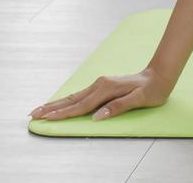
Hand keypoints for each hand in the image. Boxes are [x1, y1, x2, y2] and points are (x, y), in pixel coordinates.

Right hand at [29, 67, 172, 122]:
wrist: (159, 75)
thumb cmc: (152, 90)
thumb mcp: (140, 99)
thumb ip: (118, 107)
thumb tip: (97, 117)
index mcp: (106, 89)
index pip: (80, 106)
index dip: (62, 114)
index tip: (46, 118)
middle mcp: (100, 85)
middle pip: (71, 100)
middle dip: (51, 107)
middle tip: (32, 113)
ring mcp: (100, 84)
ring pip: (73, 96)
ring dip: (56, 103)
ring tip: (40, 109)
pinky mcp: (101, 86)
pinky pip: (80, 95)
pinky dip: (67, 100)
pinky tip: (60, 104)